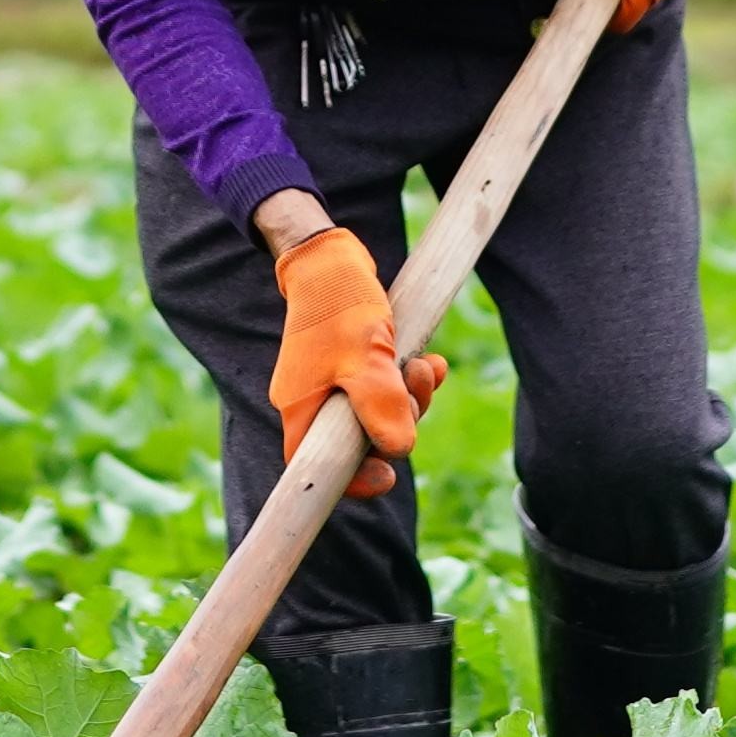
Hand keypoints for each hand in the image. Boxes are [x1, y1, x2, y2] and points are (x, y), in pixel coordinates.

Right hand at [269, 224, 445, 498]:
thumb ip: (382, 407)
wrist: (332, 255)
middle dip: (399, 421)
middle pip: (359, 439)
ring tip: (426, 365)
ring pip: (379, 412)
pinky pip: (385, 387)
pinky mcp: (352, 363)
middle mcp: (315, 400)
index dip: (352, 481)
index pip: (317, 466)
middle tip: (417, 385)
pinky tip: (432, 361)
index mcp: (303, 406)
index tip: (387, 475)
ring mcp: (333, 381)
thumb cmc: (340, 304)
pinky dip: (410, 379)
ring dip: (411, 396)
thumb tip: (401, 450)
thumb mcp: (366, 358)